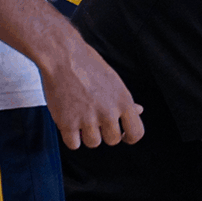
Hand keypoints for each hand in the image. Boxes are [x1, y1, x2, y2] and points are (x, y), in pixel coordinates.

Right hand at [39, 26, 144, 150]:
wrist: (62, 56)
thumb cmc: (87, 64)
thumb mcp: (113, 80)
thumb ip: (125, 100)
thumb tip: (139, 110)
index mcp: (123, 100)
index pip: (136, 132)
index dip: (129, 136)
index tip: (123, 135)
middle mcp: (108, 112)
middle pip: (113, 140)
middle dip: (104, 132)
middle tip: (94, 116)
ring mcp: (88, 119)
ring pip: (93, 143)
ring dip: (86, 134)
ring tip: (80, 114)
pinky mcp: (68, 124)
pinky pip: (74, 145)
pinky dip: (70, 136)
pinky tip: (69, 119)